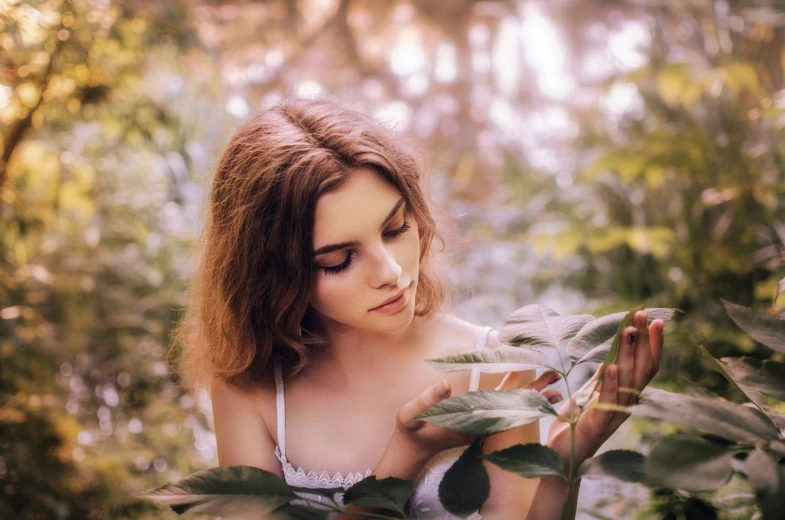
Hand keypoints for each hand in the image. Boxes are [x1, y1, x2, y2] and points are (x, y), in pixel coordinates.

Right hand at [392, 368, 563, 462]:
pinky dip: (517, 400)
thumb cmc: (410, 431)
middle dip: (535, 389)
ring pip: (511, 407)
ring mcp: (482, 424)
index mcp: (469, 418)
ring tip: (555, 384)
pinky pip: (502, 410)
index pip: (498, 398)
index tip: (535, 370)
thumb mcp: (411, 416)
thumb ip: (427, 401)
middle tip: (558, 377)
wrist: (412, 451)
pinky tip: (530, 390)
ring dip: (531, 396)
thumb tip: (447, 385)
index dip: (516, 384)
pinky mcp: (478, 425)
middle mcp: (481, 423)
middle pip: (513, 403)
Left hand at [546, 311, 664, 470]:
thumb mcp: (589, 395)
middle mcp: (625, 405)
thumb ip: (603, 379)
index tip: (654, 320)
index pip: (646, 366)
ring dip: (629, 355)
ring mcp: (613, 416)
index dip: (653, 344)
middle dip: (644, 341)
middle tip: (643, 314)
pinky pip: (607, 402)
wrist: (560, 456)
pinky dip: (610, 384)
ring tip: (629, 331)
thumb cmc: (575, 426)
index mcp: (624, 396)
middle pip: (642, 369)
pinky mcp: (597, 425)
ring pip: (629, 382)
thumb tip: (614, 356)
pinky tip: (611, 367)